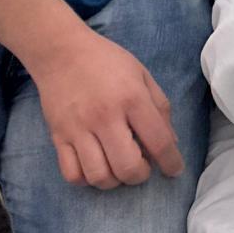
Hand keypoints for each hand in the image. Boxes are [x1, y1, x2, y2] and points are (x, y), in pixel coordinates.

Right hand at [32, 30, 184, 188]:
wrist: (61, 51)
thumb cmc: (107, 61)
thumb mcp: (142, 74)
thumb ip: (160, 108)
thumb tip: (172, 144)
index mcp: (132, 98)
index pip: (158, 142)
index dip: (171, 163)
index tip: (174, 170)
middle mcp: (105, 116)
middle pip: (127, 167)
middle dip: (141, 176)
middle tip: (142, 166)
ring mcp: (79, 129)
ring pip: (99, 176)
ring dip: (114, 181)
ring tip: (118, 167)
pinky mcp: (58, 136)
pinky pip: (72, 174)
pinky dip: (87, 179)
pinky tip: (95, 166)